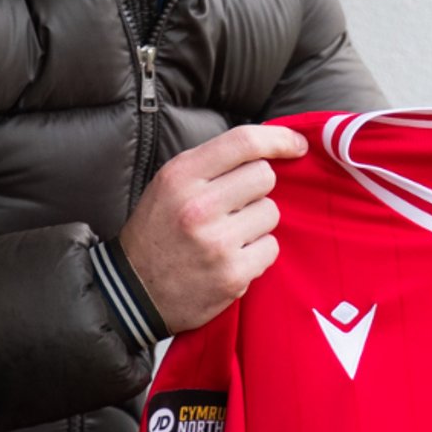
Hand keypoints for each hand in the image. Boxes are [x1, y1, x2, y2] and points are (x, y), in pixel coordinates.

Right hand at [119, 125, 306, 333]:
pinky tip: (233, 257)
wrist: (135, 292)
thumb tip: (268, 148)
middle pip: (264, 176)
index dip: (279, 139)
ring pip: (271, 212)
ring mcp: (217, 243)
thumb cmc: (157, 231)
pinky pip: (271, 248)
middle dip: (257, 188)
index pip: (243, 142)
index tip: (296, 144)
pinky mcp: (232, 275)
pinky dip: (257, 252)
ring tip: (229, 234)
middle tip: (236, 204)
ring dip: (257, 222)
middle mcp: (198, 207)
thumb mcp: (169, 184)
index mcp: (180, 176)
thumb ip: (211, 164)